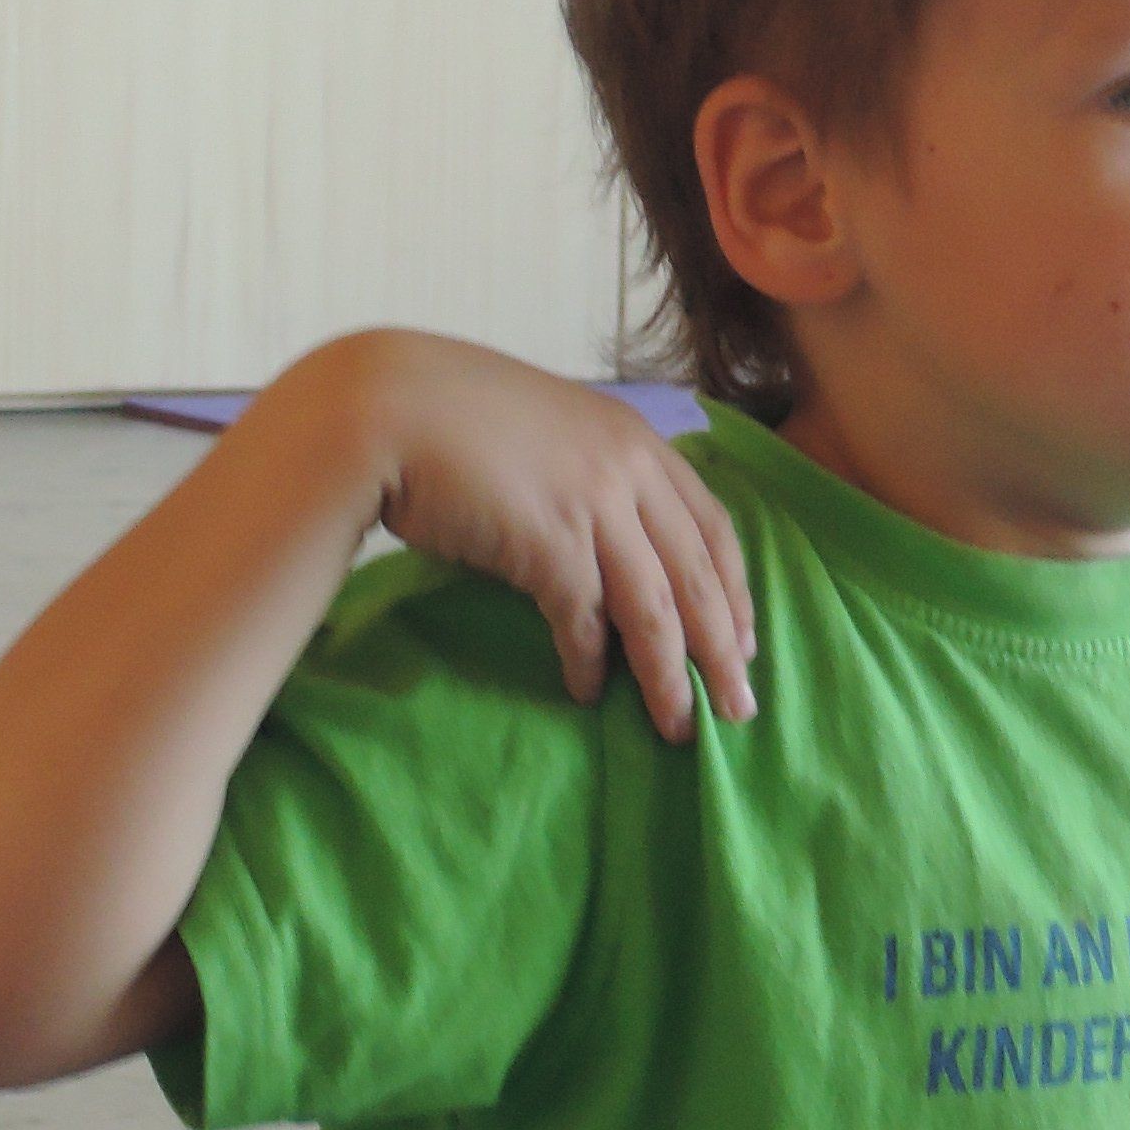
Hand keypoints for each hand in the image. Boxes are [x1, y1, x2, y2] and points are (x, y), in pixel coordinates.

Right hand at [346, 333, 756, 739]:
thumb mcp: (549, 432)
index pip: (714, 527)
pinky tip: (588, 693)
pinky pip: (584, 620)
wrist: (386, 403)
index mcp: (638, 440)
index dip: (734, 593)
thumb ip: (592, 474)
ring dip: (669, 676)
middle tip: (738, 709)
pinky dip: (590, 664)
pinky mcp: (549, 543)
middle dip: (722, 650)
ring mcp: (593, 504)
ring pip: (655, 609)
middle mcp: (629, 469)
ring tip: (679, 726)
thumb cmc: (455, 417)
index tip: (744, 643)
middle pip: (698, 577)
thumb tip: (613, 545)